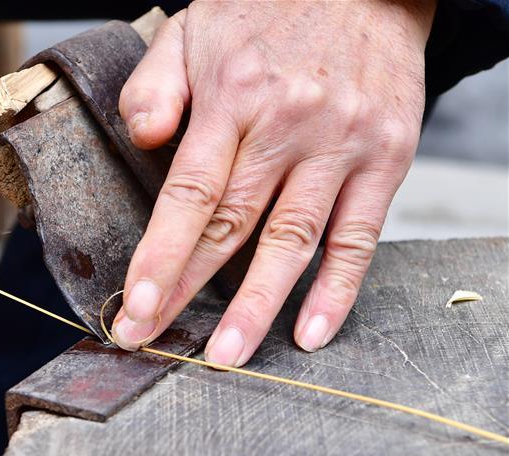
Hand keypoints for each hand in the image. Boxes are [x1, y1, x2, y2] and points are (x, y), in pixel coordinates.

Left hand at [112, 0, 434, 363]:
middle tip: (154, 340)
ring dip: (258, 306)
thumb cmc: (269, 12)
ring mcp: (341, 146)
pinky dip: (337, 291)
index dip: (160, 258)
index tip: (135, 307)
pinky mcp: (387, 158)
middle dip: (187, 291)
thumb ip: (155, 86)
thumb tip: (142, 138)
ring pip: (293, 242)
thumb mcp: (193, 29)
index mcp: (233, 98)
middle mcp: (288, 126)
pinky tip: (309, 332)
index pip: (188, 194)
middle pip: (230, 227)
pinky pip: (359, 238)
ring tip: (226, 355)